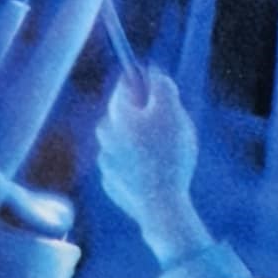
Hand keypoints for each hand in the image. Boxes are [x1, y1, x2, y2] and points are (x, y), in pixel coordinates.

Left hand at [94, 64, 206, 266]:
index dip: (145, 85)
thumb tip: (153, 72)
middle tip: (168, 126)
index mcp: (117, 114)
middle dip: (143, 115)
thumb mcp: (172, 111)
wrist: (161, 205)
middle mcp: (105, 136)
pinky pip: (125, 166)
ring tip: (164, 154)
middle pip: (123, 114)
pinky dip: (137, 165)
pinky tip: (154, 174)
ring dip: (140, 141)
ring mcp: (106, 162)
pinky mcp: (112, 184)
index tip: (161, 93)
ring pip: (124, 141)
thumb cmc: (168, 154)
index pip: (124, 85)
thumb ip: (162, 85)